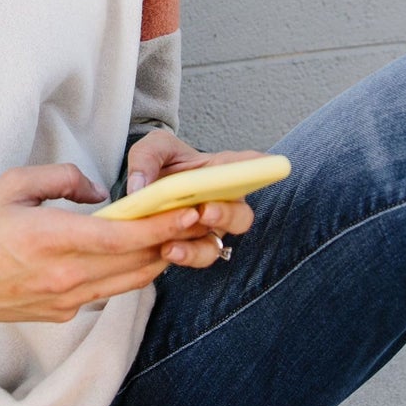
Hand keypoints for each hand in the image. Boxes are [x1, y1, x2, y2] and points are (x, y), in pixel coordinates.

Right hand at [0, 161, 249, 330]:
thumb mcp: (11, 185)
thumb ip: (61, 179)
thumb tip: (99, 193)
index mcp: (50, 239)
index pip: (123, 237)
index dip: (164, 225)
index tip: (192, 210)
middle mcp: (64, 276)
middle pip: (138, 262)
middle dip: (175, 240)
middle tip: (204, 217)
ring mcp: (65, 300)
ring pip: (131, 282)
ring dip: (159, 259)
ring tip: (184, 235)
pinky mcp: (62, 314)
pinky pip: (109, 292)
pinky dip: (131, 273)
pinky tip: (142, 254)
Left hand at [123, 129, 262, 269]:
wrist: (140, 190)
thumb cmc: (156, 164)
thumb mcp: (150, 149)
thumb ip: (146, 158)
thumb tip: (140, 187)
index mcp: (219, 169)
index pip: (247, 165)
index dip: (261, 166)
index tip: (265, 165)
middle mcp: (222, 200)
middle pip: (241, 213)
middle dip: (226, 214)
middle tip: (205, 211)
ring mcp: (209, 227)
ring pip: (219, 242)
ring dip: (200, 246)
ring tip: (173, 244)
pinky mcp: (192, 245)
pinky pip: (198, 256)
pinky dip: (184, 256)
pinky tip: (166, 250)